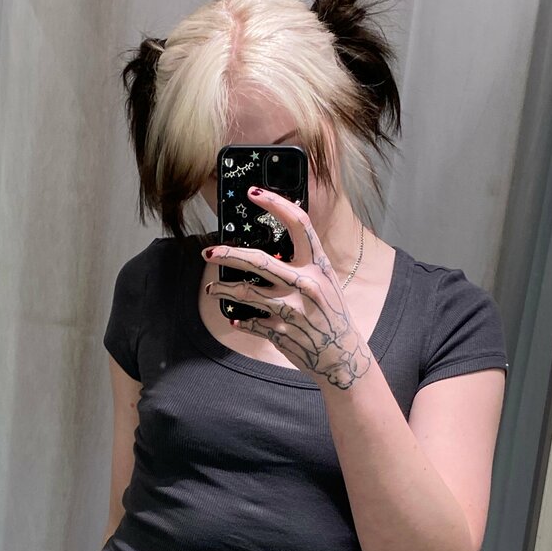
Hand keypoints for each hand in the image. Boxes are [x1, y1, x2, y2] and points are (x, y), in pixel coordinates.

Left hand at [202, 186, 372, 389]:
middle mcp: (305, 284)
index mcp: (319, 266)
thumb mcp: (328, 284)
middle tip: (209, 251)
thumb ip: (304, 267)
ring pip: (245, 292)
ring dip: (223, 289)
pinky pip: (249, 321)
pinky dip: (239, 319)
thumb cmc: (334, 317)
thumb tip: (272, 252)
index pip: (299, 224)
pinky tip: (234, 317)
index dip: (275, 203)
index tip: (254, 193)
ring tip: (214, 289)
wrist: (342, 357)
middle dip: (228, 254)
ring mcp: (290, 309)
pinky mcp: (279, 331)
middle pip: (258, 260)